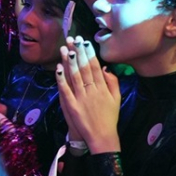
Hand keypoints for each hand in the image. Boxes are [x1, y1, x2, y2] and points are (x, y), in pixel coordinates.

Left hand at [55, 36, 120, 152]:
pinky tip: (58, 68)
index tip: (85, 42)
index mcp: (103, 89)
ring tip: (65, 48)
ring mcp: (81, 98)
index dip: (89, 54)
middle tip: (73, 39)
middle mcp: (92, 91)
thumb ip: (113, 82)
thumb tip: (105, 67)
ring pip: (74, 76)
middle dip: (78, 53)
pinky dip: (61, 79)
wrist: (102, 136)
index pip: (95, 68)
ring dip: (69, 61)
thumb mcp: (116, 99)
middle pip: (84, 69)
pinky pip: (66, 89)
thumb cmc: (109, 117)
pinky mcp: (71, 105)